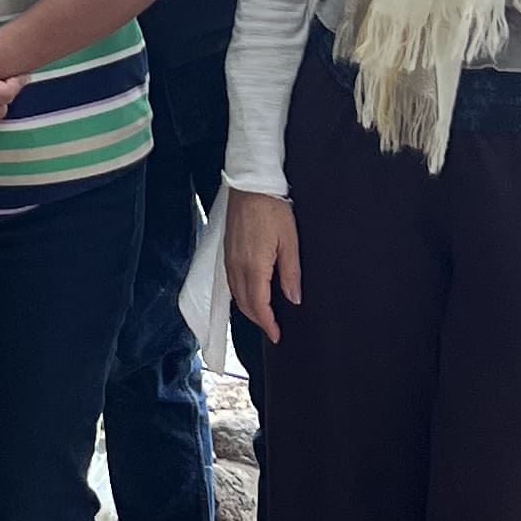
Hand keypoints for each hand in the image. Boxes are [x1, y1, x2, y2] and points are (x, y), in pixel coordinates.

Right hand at [224, 190, 300, 339]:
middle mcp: (237, 267)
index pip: (259, 306)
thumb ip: (290, 273)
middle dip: (258, 320)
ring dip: (249, 309)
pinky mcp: (226, 252)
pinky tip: (250, 294)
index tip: (277, 335)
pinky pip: (231, 283)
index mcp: (254, 266)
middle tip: (273, 329)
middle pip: (245, 305)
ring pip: (236, 295)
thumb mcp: (290, 241)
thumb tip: (293, 299)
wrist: (250, 185)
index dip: (268, 324)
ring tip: (264, 316)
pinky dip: (240, 295)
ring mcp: (229, 259)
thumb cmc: (272, 208)